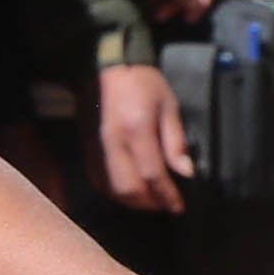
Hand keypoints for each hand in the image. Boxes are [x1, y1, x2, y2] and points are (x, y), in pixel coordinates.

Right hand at [92, 59, 191, 213]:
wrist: (104, 68)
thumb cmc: (142, 83)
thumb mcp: (168, 105)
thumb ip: (175, 140)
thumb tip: (186, 172)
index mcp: (136, 130)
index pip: (152, 174)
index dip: (167, 195)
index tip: (180, 207)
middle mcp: (113, 144)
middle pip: (129, 188)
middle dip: (150, 203)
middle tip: (166, 205)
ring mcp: (96, 149)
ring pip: (112, 189)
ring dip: (132, 202)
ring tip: (150, 201)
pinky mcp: (87, 150)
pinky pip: (99, 181)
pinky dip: (115, 193)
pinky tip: (129, 191)